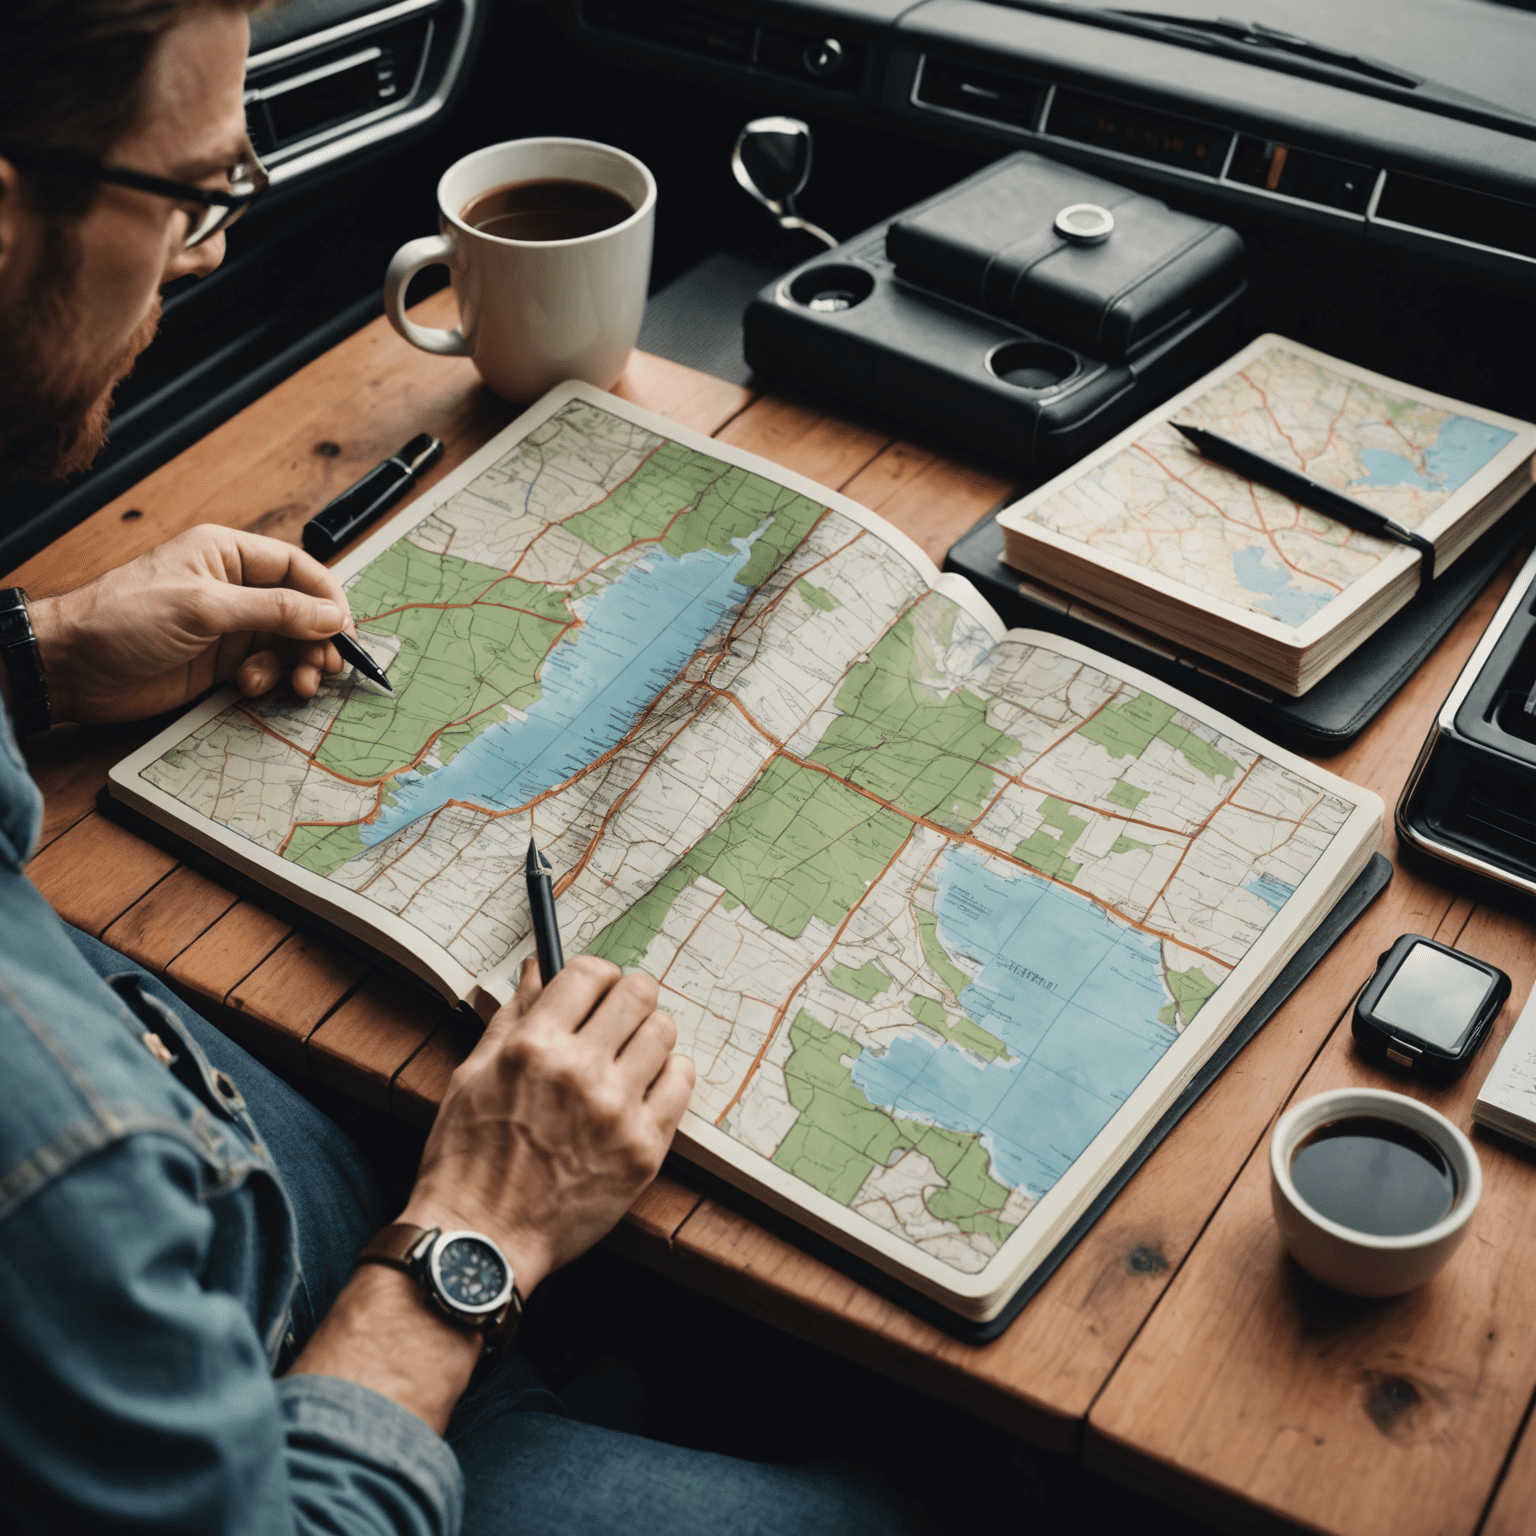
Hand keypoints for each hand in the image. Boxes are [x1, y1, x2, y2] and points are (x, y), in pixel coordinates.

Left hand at [27, 524, 352, 723]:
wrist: (73, 666)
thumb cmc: (123, 618)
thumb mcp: (206, 607)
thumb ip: (274, 610)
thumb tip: (330, 616)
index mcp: (228, 555)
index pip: (298, 569)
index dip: (327, 598)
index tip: (344, 630)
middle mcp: (233, 589)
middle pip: (300, 612)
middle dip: (317, 640)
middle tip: (326, 667)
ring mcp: (228, 628)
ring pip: (287, 645)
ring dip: (297, 665)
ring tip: (298, 684)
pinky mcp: (220, 663)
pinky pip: (265, 670)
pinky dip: (268, 681)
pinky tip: (249, 687)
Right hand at [400, 955, 695, 1297]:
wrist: (481, 1242)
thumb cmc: (466, 1162)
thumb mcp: (472, 1077)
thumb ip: (511, 1017)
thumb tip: (534, 972)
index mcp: (533, 1048)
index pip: (589, 973)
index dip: (594, 974)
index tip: (594, 986)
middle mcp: (579, 1073)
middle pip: (638, 994)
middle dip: (628, 996)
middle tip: (618, 1015)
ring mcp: (617, 1112)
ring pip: (664, 1033)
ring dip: (648, 1035)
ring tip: (629, 1056)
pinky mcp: (644, 1150)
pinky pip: (681, 1083)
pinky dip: (669, 1075)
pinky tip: (645, 1087)